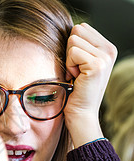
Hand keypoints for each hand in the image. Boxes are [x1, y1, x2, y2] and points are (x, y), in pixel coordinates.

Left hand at [64, 23, 116, 147]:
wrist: (81, 112)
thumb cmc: (76, 91)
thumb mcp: (80, 65)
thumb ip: (81, 46)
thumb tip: (74, 29)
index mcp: (106, 48)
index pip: (81, 28)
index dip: (72, 48)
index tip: (76, 66)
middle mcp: (109, 50)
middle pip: (77, 31)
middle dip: (70, 52)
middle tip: (75, 71)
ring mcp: (105, 57)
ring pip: (73, 40)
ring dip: (69, 60)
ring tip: (76, 75)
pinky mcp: (97, 65)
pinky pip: (73, 53)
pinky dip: (69, 66)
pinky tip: (76, 78)